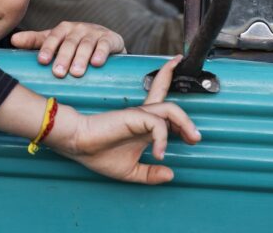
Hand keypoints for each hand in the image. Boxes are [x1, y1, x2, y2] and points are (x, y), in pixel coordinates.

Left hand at [10, 21, 124, 77]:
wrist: (106, 43)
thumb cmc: (74, 44)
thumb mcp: (55, 42)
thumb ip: (35, 41)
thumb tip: (12, 40)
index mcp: (62, 29)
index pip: (52, 37)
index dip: (47, 48)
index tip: (42, 61)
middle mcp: (78, 28)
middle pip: (69, 43)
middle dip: (63, 57)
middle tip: (57, 73)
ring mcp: (94, 32)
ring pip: (86, 44)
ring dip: (80, 58)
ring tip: (76, 73)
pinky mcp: (110, 39)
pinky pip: (105, 45)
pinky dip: (101, 53)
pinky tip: (97, 63)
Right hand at [46, 54, 200, 184]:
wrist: (77, 144)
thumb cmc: (97, 153)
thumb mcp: (130, 171)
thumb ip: (149, 174)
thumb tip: (170, 174)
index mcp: (141, 125)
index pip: (160, 103)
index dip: (175, 98)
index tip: (189, 116)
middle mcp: (142, 116)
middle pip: (170, 104)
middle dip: (188, 120)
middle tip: (196, 139)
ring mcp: (139, 114)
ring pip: (171, 109)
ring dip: (186, 124)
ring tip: (192, 140)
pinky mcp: (134, 117)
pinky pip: (158, 124)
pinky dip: (162, 139)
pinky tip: (158, 154)